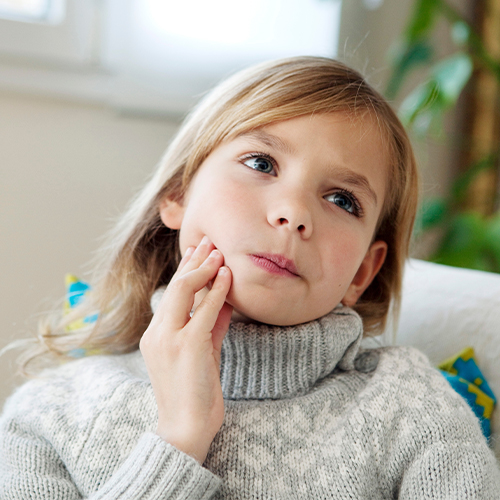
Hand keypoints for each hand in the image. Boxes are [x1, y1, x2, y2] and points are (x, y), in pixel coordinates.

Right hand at [139, 236, 232, 463]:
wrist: (186, 428)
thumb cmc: (195, 391)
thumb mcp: (203, 351)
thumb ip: (211, 324)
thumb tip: (225, 298)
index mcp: (156, 334)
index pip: (172, 293)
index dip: (186, 270)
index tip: (199, 252)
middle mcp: (157, 333)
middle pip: (175, 286)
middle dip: (194, 261)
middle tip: (209, 241)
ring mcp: (169, 338)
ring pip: (184, 290)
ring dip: (204, 268)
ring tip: (219, 251)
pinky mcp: (187, 346)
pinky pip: (204, 310)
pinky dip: (218, 290)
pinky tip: (227, 275)